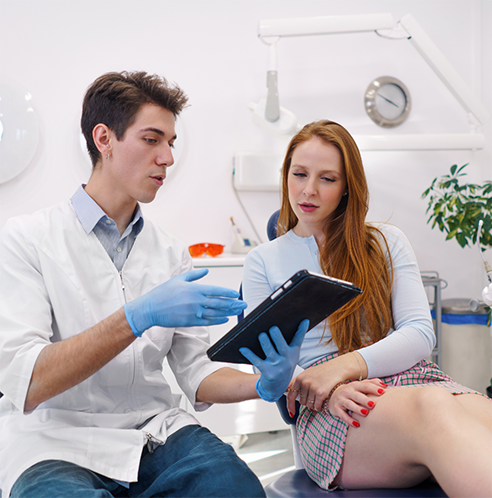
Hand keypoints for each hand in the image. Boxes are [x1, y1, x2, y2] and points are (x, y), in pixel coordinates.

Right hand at [124, 268, 246, 335]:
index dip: (228, 293)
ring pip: (215, 312)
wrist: (151, 309)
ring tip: (237, 311)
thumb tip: (206, 271)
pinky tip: (225, 319)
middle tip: (243, 304)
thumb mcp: (179, 279)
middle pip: (219, 302)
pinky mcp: (190, 321)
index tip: (236, 295)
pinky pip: (207, 321)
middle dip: (233, 304)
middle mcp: (196, 301)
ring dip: (228, 312)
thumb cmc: (163, 293)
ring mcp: (194, 312)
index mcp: (194, 289)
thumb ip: (194, 275)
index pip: (216, 290)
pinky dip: (217, 320)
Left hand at [239, 319, 308, 401]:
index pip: (298, 340)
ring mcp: (278, 367)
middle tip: (273, 328)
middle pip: (282, 346)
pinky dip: (249, 354)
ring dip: (265, 343)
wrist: (277, 389)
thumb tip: (282, 325)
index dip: (301, 330)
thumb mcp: (290, 357)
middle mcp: (287, 360)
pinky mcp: (268, 373)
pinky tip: (243, 348)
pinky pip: (257, 361)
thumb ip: (289, 343)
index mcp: (293, 353)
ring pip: (270, 353)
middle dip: (277, 337)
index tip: (304, 320)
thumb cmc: (282, 367)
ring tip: (261, 335)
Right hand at [326, 379, 386, 426]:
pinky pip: (342, 415)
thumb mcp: (359, 385)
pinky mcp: (336, 409)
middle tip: (373, 404)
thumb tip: (385, 385)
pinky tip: (357, 424)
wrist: (333, 395)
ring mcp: (341, 400)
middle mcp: (348, 392)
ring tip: (365, 413)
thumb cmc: (352, 391)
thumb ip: (372, 383)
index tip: (382, 392)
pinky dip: (349, 420)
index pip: (365, 386)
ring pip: (349, 404)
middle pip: (357, 395)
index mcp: (355, 385)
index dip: (373, 388)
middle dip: (364, 400)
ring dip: (357, 409)